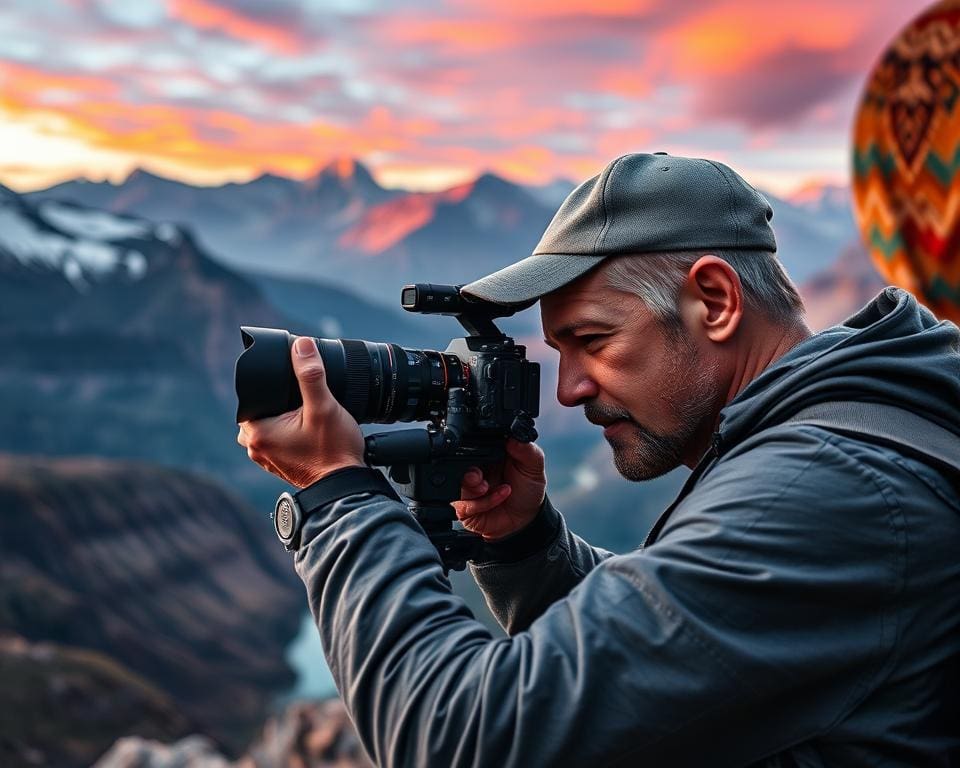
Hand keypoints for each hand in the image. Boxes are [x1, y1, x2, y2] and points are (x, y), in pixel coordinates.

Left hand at [237, 336, 364, 487]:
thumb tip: (302, 346)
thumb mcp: (323, 407)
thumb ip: (311, 374)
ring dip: (288, 413)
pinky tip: (311, 429)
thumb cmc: (334, 453)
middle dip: (284, 398)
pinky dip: (292, 429)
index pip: (254, 391)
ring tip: (313, 416)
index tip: (298, 382)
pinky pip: (280, 436)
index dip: (276, 381)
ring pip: (272, 420)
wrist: (345, 486)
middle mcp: (255, 446)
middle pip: (264, 405)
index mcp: (256, 431)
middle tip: (310, 402)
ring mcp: (266, 457)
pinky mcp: (279, 463)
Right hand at [452, 439, 545, 541]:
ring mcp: (468, 489)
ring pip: (457, 484)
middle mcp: (475, 470)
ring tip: (489, 487)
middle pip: (458, 464)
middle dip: (468, 471)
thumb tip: (514, 437)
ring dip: (474, 487)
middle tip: (480, 477)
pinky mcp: (465, 509)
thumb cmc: (527, 489)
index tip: (486, 455)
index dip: (474, 448)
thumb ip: (526, 449)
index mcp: (487, 455)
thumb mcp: (533, 466)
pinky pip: (464, 505)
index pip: (473, 446)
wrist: (528, 518)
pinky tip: (500, 497)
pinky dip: (483, 502)